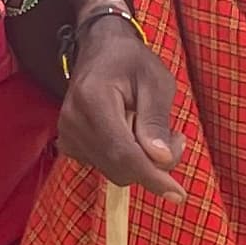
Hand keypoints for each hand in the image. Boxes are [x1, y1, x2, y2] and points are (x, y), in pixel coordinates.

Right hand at [57, 19, 185, 196]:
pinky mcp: (70, 144)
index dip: (152, 177)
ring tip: (152, 129)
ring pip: (114, 171)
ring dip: (142, 161)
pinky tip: (133, 134)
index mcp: (93, 100)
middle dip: (153, 164)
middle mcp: (74, 121)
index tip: (178, 195)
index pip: (123, 152)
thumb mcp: (156, 82)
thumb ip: (156, 121)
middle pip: (119, 167)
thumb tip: (160, 159)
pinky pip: (105, 166)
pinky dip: (126, 159)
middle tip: (175, 137)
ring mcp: (68, 134)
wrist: (100, 49)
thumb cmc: (132, 61)